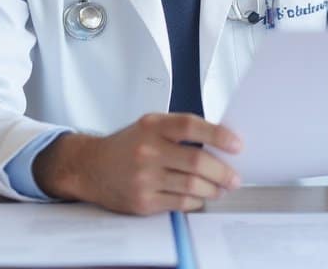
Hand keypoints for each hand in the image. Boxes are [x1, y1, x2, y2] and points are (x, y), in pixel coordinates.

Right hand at [32, 113, 242, 214]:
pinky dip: (196, 201)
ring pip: (192, 185)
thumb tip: (220, 141)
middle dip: (223, 171)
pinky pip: (181, 203)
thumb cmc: (126, 146)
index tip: (237, 144)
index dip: (218, 134)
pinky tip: (200, 197)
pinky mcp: (143, 201)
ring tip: (220, 188)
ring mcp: (144, 178)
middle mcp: (147, 150)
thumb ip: (179, 130)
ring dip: (213, 189)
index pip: (190, 125)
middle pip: (197, 161)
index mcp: (152, 126)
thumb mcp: (148, 126)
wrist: (91, 167)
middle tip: (234, 176)